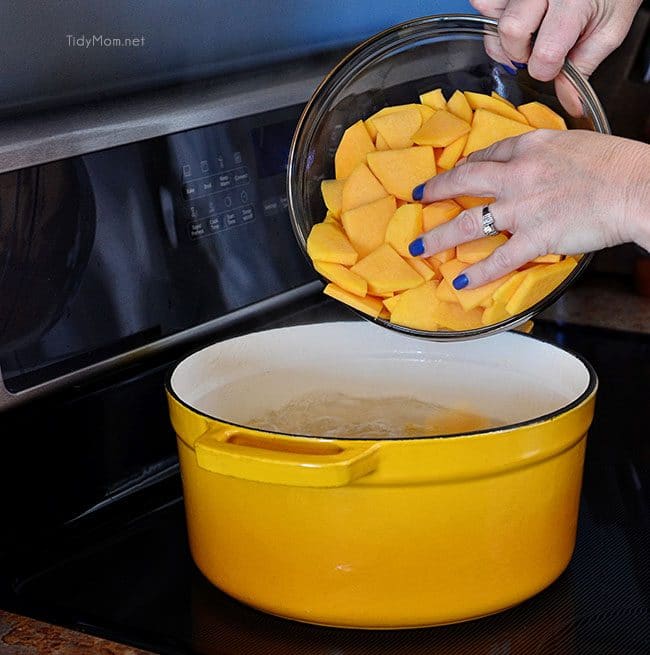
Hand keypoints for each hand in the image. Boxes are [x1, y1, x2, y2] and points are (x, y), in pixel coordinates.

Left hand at [409, 130, 649, 288]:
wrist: (637, 185)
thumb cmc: (616, 163)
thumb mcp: (574, 143)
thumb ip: (545, 153)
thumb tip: (533, 163)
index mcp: (531, 147)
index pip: (488, 153)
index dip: (466, 165)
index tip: (454, 173)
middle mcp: (519, 175)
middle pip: (465, 180)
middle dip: (436, 190)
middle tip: (418, 198)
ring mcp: (524, 207)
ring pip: (469, 222)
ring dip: (439, 236)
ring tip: (418, 247)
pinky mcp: (536, 237)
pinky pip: (500, 258)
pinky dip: (478, 272)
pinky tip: (461, 281)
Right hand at [471, 0, 641, 79]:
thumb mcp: (609, 31)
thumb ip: (585, 66)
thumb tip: (569, 101)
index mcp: (573, 2)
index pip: (544, 54)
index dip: (547, 70)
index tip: (556, 65)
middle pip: (510, 31)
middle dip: (518, 52)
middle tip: (536, 50)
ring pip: (488, 13)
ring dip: (501, 35)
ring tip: (523, 35)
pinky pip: (484, 2)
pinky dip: (492, 16)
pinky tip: (516, 21)